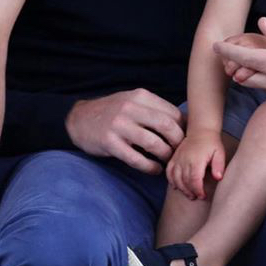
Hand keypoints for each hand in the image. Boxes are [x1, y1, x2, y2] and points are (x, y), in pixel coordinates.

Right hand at [65, 90, 184, 173]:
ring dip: (165, 156)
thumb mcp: (132, 102)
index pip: (172, 113)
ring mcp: (119, 125)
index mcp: (140, 96)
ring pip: (153, 143)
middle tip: (180, 153)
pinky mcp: (110, 142)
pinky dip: (150, 167)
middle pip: (167, 126)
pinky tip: (155, 170)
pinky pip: (136, 159)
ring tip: (167, 162)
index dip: (184, 129)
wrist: (79, 119)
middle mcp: (130, 108)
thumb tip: (185, 123)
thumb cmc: (113, 112)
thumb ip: (154, 109)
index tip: (187, 140)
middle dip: (178, 143)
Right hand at [167, 128, 226, 200]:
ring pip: (175, 178)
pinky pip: (169, 171)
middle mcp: (185, 159)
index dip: (198, 190)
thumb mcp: (220, 153)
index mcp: (196, 159)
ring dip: (181, 189)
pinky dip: (171, 180)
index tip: (203, 196)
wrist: (201, 130)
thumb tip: (218, 178)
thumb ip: (219, 166)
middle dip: (191, 192)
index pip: (194, 180)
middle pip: (184, 181)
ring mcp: (178, 158)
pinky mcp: (174, 158)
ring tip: (189, 195)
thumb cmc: (212, 143)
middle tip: (197, 197)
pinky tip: (177, 187)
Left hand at [214, 18, 265, 111]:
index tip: (215, 45)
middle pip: (242, 75)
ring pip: (253, 84)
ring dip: (245, 73)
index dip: (227, 51)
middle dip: (232, 65)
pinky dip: (260, 81)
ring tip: (243, 61)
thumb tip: (262, 23)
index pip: (245, 58)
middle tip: (227, 53)